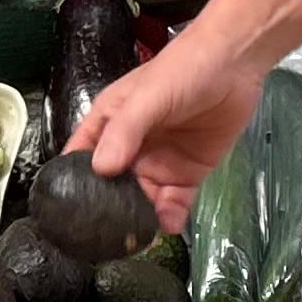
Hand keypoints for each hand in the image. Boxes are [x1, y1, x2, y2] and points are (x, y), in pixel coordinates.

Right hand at [70, 27, 266, 230]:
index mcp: (109, 125)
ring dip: (140, 220)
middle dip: (108, 213)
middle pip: (111, 189)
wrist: (235, 63)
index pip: (80, 158)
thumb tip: (101, 169)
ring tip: (140, 238)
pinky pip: (175, 203)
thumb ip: (125, 131)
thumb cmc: (182, 70)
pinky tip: (170, 224)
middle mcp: (130, 149)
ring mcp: (159, 163)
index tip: (65, 213)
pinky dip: (171, 217)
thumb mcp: (147, 96)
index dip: (70, 183)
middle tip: (107, 237)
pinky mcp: (188, 174)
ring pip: (142, 201)